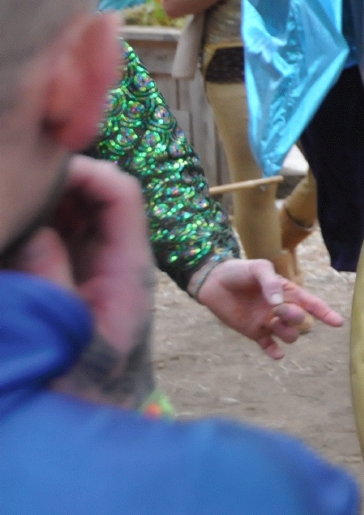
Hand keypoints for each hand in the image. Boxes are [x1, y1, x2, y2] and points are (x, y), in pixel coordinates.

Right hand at [10, 158, 155, 405]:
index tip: (41, 168)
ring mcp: (92, 265)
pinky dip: (32, 230)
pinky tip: (10, 231)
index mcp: (128, 263)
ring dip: (41, 205)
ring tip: (10, 206)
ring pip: (69, 213)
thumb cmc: (85, 383)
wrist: (90, 418)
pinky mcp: (68, 277)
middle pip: (93, 195)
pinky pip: (53, 238)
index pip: (121, 193)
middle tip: (13, 184)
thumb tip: (32, 228)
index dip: (86, 171)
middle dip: (56, 182)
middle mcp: (115, 256)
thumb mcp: (69, 330)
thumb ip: (51, 277)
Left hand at [196, 258, 342, 358]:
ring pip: (289, 335)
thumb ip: (271, 283)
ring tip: (270, 322)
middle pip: (300, 320)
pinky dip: (274, 352)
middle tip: (276, 309)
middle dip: (293, 317)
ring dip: (285, 332)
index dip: (325, 313)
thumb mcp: (258, 268)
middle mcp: (281, 308)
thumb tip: (278, 303)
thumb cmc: (239, 271)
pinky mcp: (253, 332)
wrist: (213, 282)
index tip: (338, 322)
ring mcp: (268, 322)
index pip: (311, 304)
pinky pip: (268, 346)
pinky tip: (277, 355)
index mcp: (287, 292)